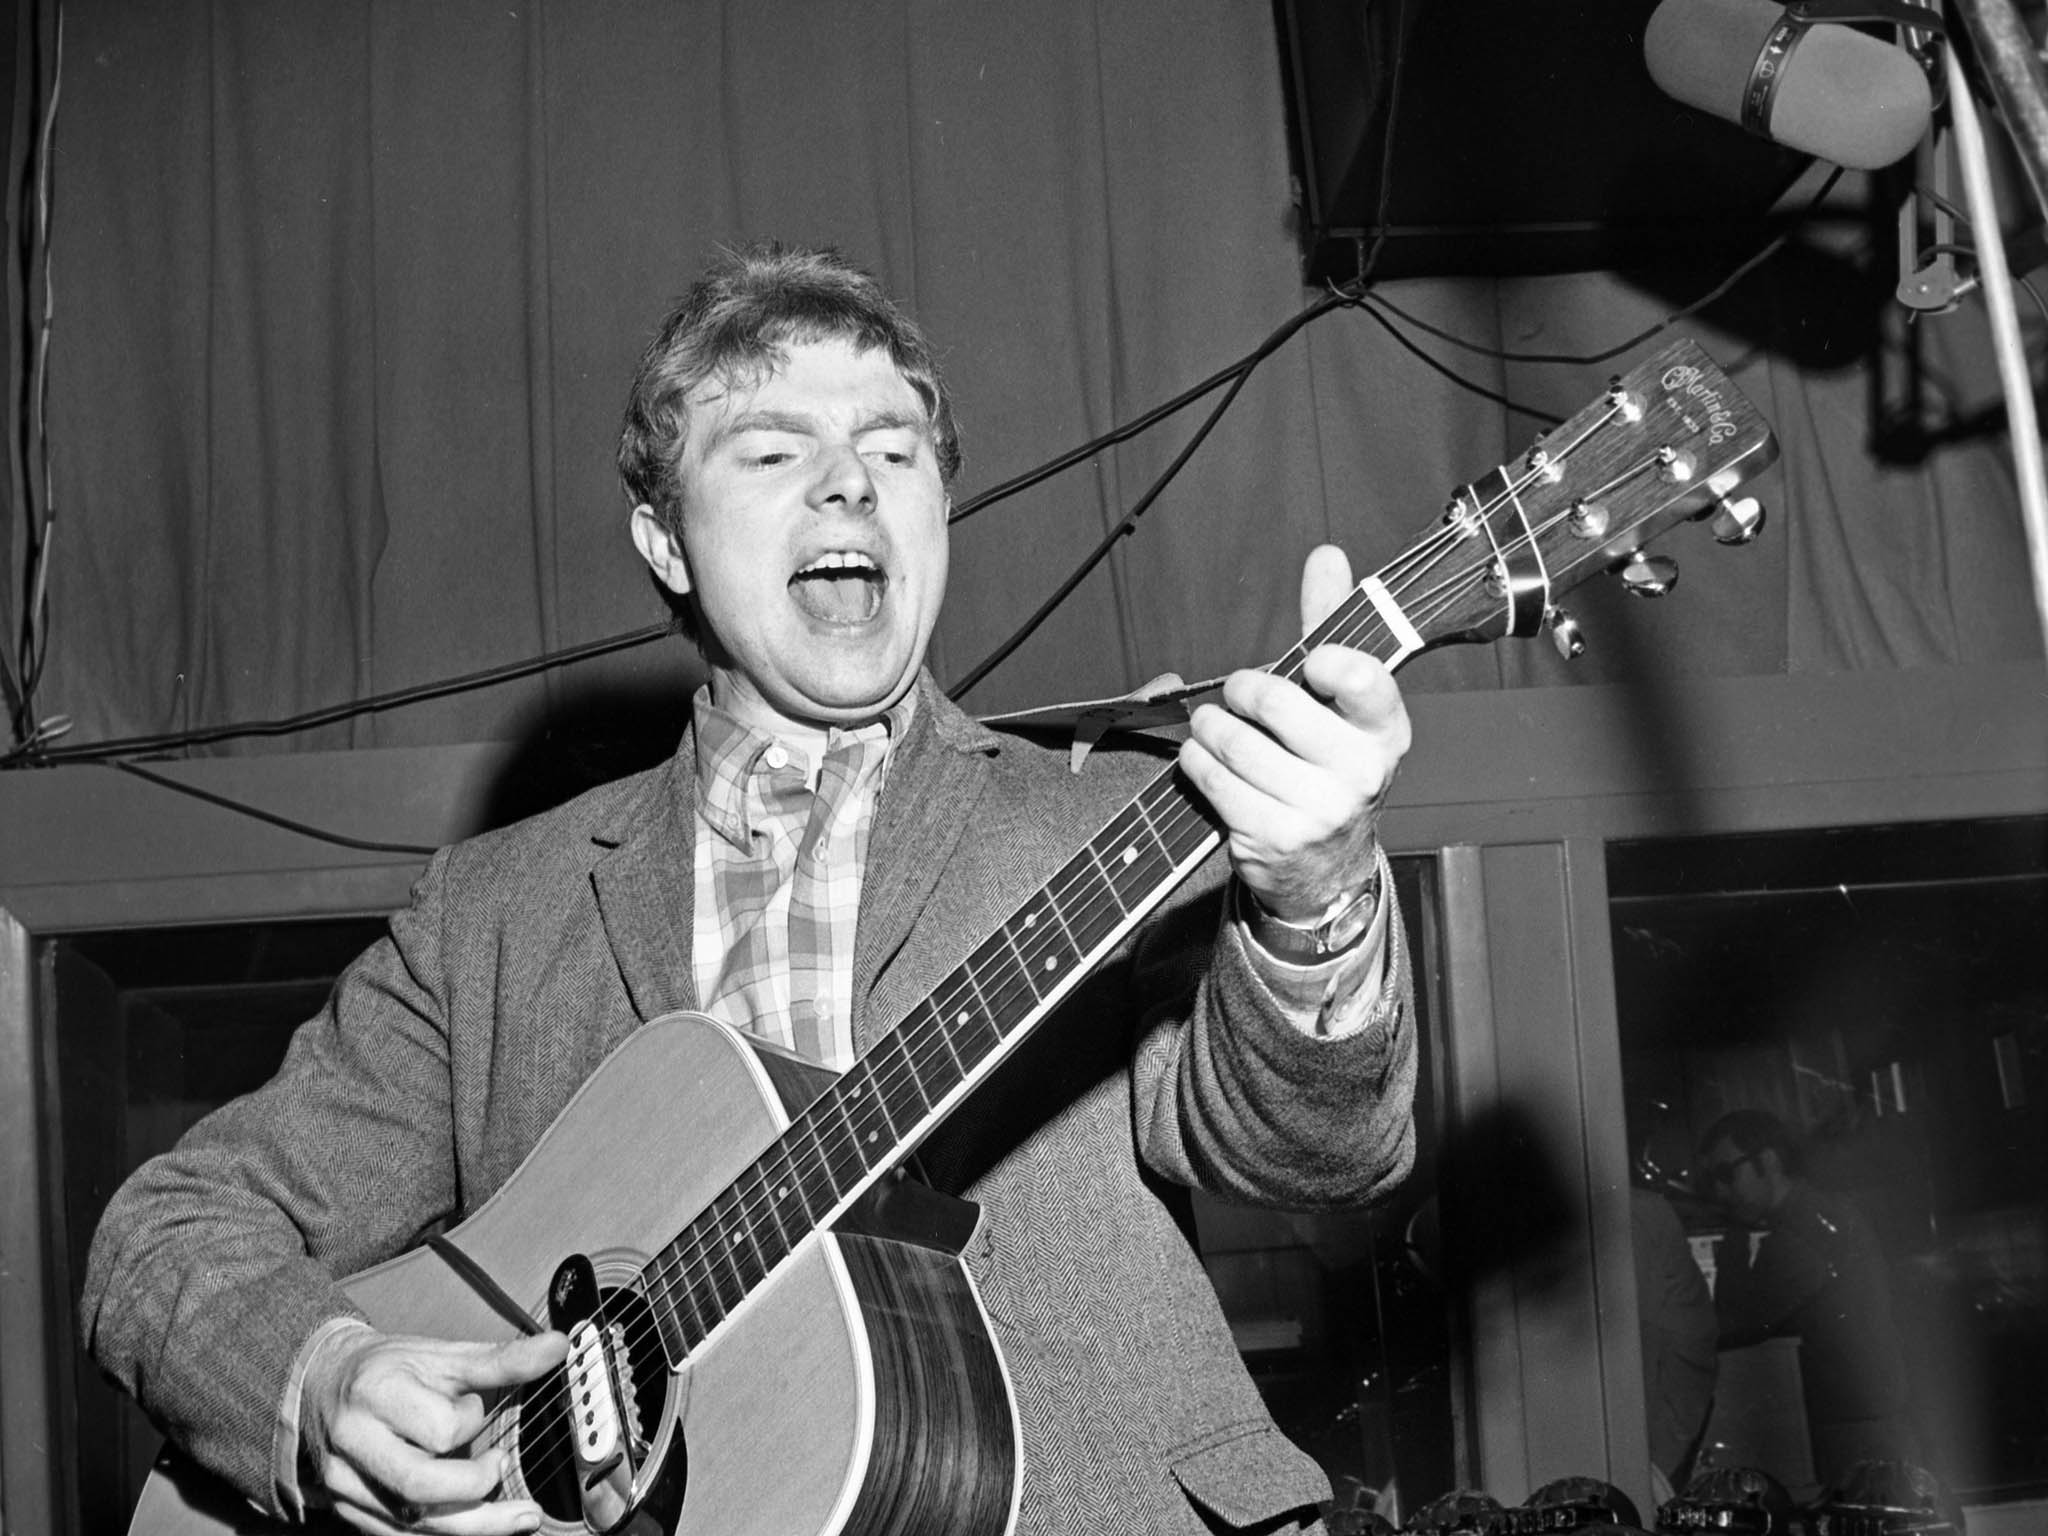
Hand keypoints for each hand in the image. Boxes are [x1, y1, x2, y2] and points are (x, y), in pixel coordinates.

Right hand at [302, 1326, 568, 1533]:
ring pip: (410, 1524)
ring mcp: (343, 1484)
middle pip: (420, 1489)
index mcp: (376, 1394)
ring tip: (522, 1519)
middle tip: (506, 1470)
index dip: (470, 1422)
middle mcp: (354, 1445)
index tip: (477, 1410)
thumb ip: (501, 1359)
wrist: (321, 1382)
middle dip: (478, 1492)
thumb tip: (558, 1347)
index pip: (439, 1429)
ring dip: (474, 1527)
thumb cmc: (388, 1368)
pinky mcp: (345, 1508)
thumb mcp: (442, 1354)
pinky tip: (479, 1528)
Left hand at [1178, 544, 1409, 921]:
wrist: (1326, 864)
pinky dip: (1198, 762)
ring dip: (1210, 728)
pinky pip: (1215, 780)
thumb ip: (1331, 627)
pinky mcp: (1275, 836)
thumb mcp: (1340, 702)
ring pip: (1236, 743)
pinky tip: (1207, 760)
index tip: (1310, 663)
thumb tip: (1327, 556)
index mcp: (1385, 730)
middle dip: (1242, 690)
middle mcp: (1361, 772)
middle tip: (1237, 694)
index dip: (1326, 662)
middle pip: (1277, 702)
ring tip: (1213, 727)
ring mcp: (1320, 810)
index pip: (1362, 680)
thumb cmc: (1327, 766)